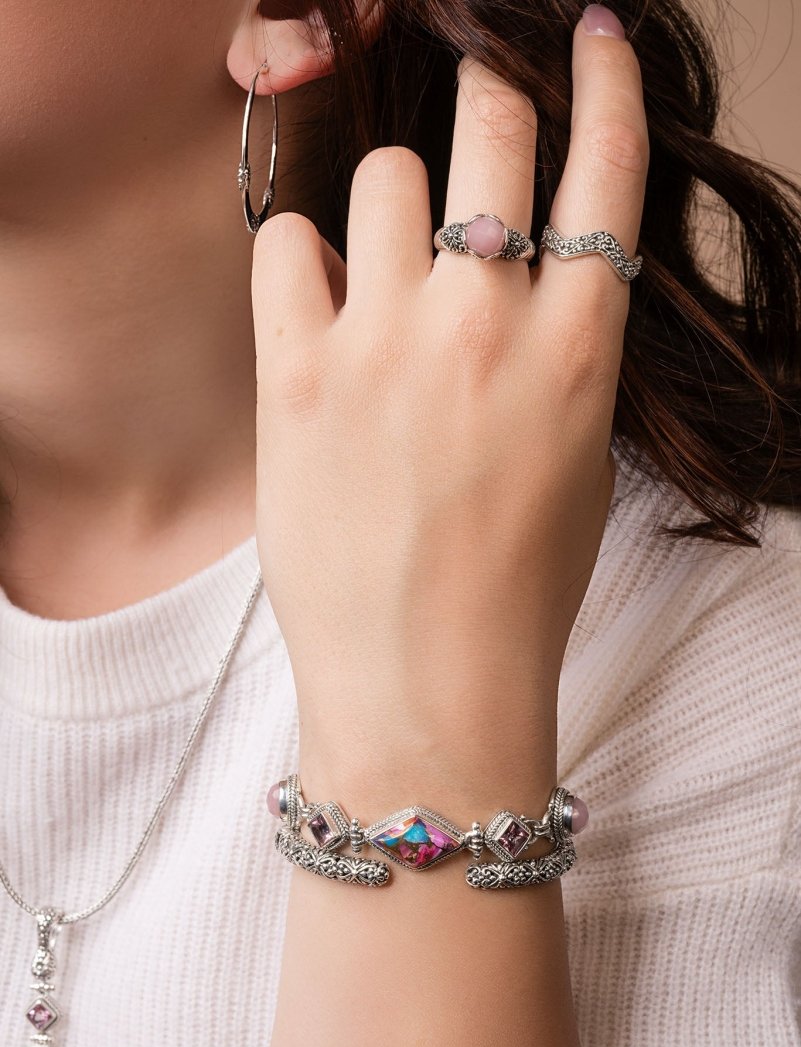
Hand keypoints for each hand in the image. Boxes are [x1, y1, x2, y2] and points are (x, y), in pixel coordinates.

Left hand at [252, 14, 647, 797]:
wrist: (426, 686)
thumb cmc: (515, 592)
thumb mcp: (577, 464)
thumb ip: (561, 357)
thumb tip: (529, 281)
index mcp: (577, 347)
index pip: (603, 169)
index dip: (601, 84)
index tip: (591, 37)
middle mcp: (486, 322)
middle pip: (490, 131)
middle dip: (488, 99)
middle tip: (477, 109)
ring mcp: (385, 342)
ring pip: (384, 175)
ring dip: (391, 199)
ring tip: (386, 259)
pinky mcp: (295, 376)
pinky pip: (284, 245)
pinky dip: (300, 256)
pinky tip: (316, 298)